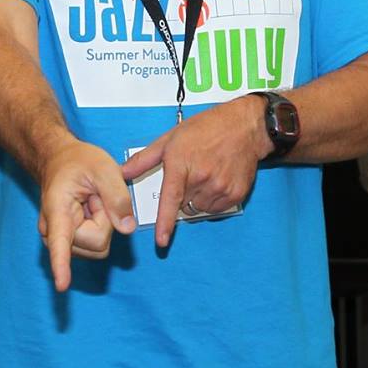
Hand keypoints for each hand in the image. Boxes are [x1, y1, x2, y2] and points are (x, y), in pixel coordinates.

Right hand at [38, 138, 137, 290]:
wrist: (60, 161)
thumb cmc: (78, 162)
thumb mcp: (104, 169)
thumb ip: (118, 197)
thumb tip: (127, 228)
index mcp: (57, 210)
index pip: (60, 242)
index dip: (61, 265)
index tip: (62, 285)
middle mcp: (53, 232)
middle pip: (96, 243)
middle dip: (105, 220)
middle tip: (95, 196)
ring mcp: (61, 240)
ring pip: (99, 246)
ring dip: (103, 224)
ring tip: (91, 202)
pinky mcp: (71, 244)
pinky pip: (98, 245)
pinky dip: (101, 228)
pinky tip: (90, 211)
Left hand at [120, 96, 267, 250]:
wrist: (243, 126)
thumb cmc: (207, 128)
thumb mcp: (170, 138)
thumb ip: (144, 159)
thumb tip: (123, 173)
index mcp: (182, 164)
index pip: (170, 200)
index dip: (165, 223)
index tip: (161, 241)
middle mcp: (202, 178)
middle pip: (183, 205)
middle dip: (182, 195)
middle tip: (190, 173)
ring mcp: (220, 187)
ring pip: (199, 208)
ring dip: (198, 198)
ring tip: (206, 174)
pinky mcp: (235, 194)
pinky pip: (216, 209)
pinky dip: (213, 200)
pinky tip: (217, 180)